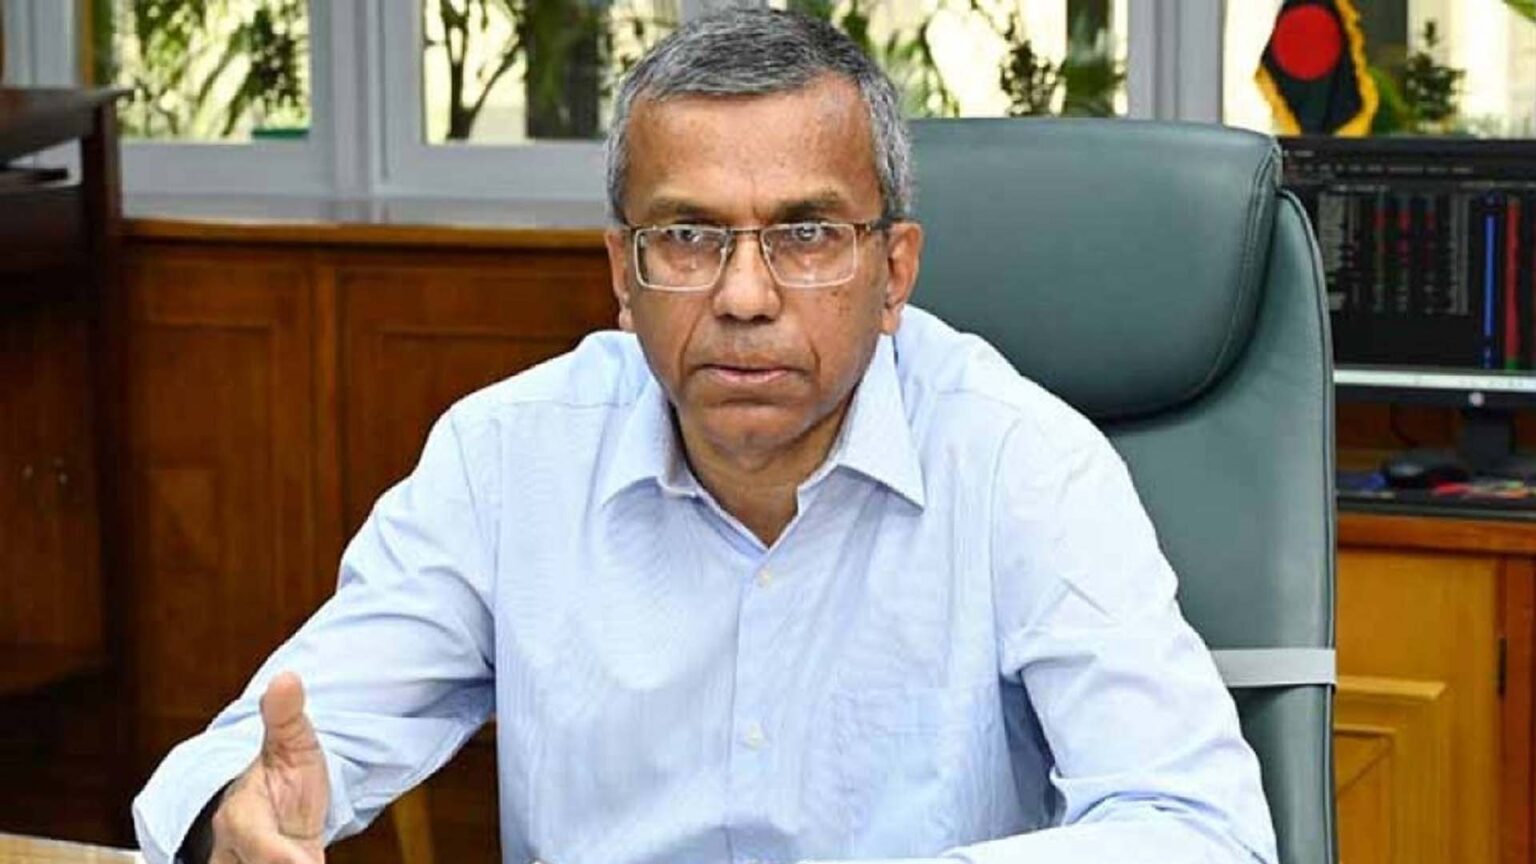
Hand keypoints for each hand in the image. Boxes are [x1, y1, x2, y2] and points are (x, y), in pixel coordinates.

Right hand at [210, 671, 329, 863]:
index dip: (279, 856)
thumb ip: (287, 717)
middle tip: (310, 862)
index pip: (252, 839)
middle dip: (283, 863)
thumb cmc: (284, 774)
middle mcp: (229, 851)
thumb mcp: (294, 744)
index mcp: (239, 814)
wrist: (277, 806)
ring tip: (310, 860)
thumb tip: (286, 679)